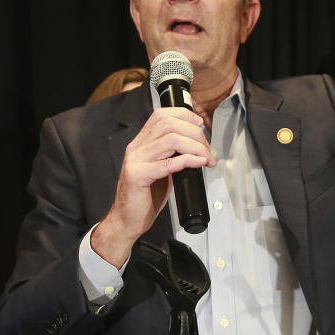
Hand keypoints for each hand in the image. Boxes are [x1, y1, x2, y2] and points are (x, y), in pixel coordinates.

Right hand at [93, 107, 215, 267]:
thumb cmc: (145, 196)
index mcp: (141, 142)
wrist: (127, 219)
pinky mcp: (137, 175)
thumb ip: (174, 155)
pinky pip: (167, 163)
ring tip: (206, 158)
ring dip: (196, 147)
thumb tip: (199, 148)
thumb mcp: (161, 169)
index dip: (184, 115)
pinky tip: (199, 164)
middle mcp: (136, 147)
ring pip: (171, 140)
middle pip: (169, 124)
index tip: (200, 125)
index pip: (161, 115)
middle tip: (208, 149)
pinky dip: (188, 160)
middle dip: (195, 133)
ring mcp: (135, 160)